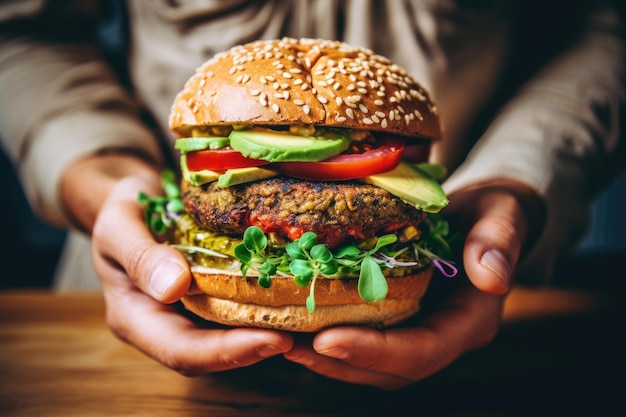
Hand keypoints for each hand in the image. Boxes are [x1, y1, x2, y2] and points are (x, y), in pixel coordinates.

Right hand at [62, 154, 292, 374]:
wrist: (133, 197)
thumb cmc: (121, 209)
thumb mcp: (119, 224)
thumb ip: (139, 255)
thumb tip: (174, 286)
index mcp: (135, 318)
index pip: (182, 350)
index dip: (227, 352)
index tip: (273, 339)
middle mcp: (165, 324)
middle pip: (211, 354)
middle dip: (257, 348)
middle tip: (304, 336)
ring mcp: (188, 312)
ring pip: (228, 336)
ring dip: (267, 333)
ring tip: (311, 324)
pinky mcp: (209, 297)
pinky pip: (237, 310)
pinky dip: (266, 309)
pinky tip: (297, 298)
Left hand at [283, 181, 542, 388]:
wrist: (486, 215)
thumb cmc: (494, 210)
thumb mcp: (502, 214)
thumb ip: (498, 241)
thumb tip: (493, 279)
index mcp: (471, 321)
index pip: (422, 351)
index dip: (375, 352)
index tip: (326, 341)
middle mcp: (443, 336)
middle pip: (389, 369)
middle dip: (336, 362)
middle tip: (285, 344)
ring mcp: (419, 330)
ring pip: (370, 362)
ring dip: (324, 357)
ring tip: (278, 338)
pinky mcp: (399, 318)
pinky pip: (363, 337)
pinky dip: (327, 336)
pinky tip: (293, 321)